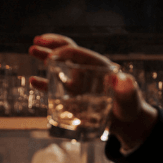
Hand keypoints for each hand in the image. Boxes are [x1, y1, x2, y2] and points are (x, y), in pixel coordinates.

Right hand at [29, 34, 157, 151]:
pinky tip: (33, 81)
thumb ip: (127, 89)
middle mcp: (87, 70)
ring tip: (32, 49)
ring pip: (59, 65)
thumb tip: (123, 79)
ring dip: (45, 56)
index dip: (64, 52)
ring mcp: (79, 81)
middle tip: (36, 40)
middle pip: (67, 52)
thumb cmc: (130, 107)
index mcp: (99, 66)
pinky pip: (56, 85)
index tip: (51, 57)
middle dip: (52, 45)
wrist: (126, 121)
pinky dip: (44, 83)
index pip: (79, 53)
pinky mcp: (73, 95)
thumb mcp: (130, 97)